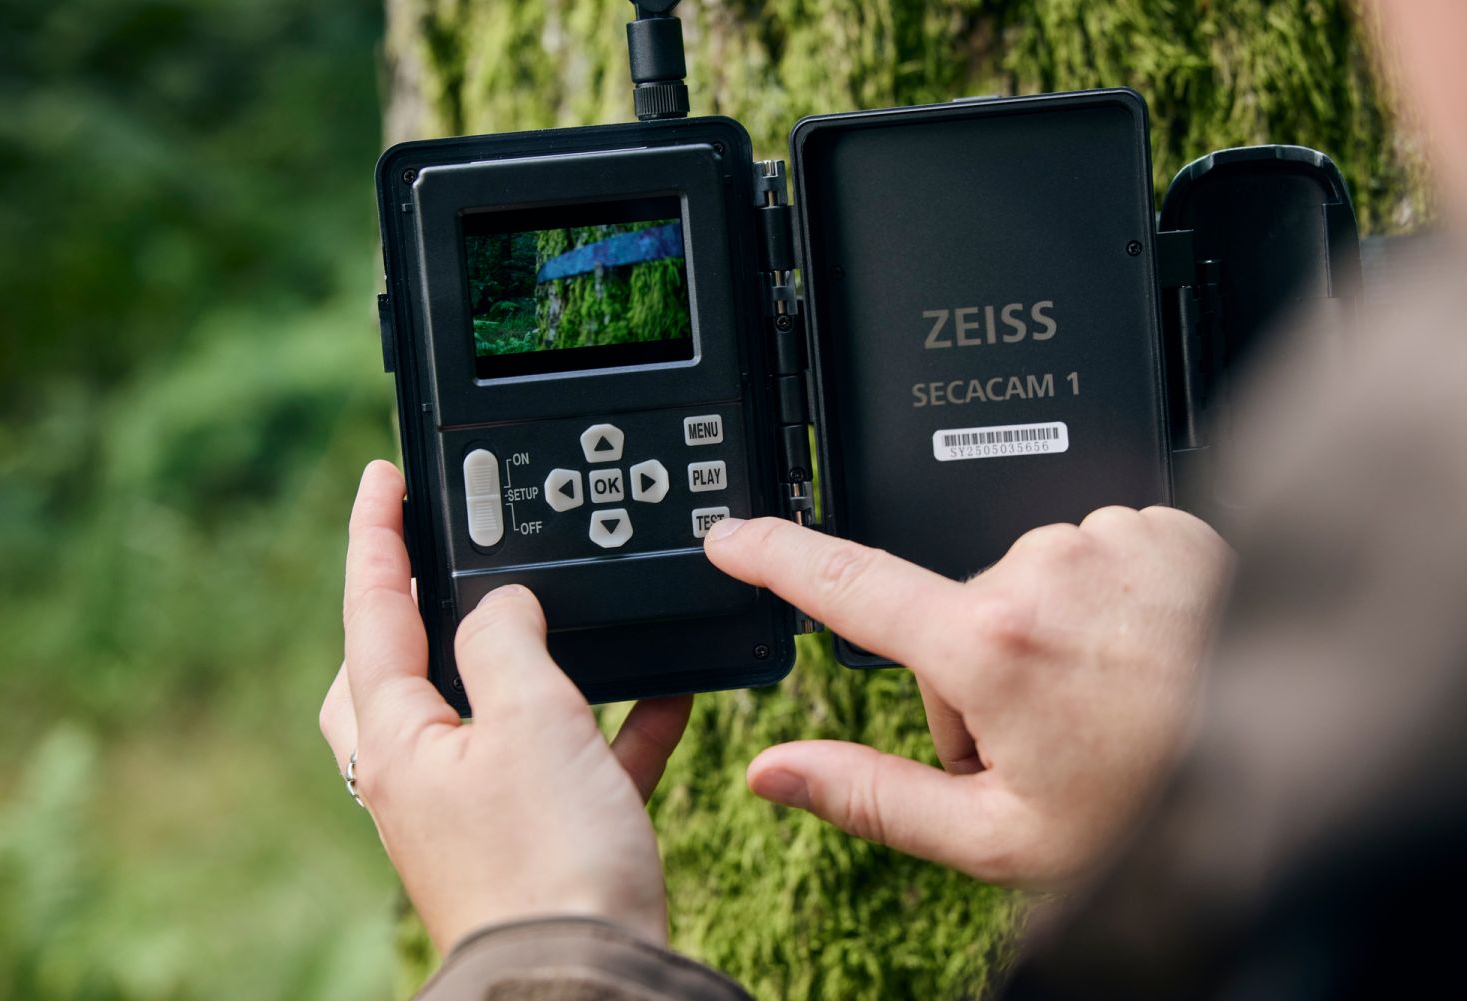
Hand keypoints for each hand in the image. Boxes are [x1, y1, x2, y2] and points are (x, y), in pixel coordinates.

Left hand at [319, 461, 690, 950]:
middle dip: (413, 611)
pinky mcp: (542, 841)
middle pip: (397, 672)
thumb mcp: (529, 721)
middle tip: (439, 561)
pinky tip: (663, 692)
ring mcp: (479, 812)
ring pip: (488, 714)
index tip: (381, 477)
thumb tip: (501, 604)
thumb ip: (508, 640)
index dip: (376, 535)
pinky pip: (571, 761)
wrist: (590, 981)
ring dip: (526, 663)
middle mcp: (424, 777)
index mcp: (399, 741)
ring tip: (561, 615)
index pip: (372, 612)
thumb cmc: (548, 863)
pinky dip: (608, 722)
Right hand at [705, 507, 1230, 889]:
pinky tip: (1144, 655)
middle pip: (955, 613)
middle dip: (978, 674)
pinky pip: (1094, 558)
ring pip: (1028, 585)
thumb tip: (774, 771)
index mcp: (991, 645)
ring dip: (1048, 639)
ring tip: (1110, 701)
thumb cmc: (1160, 813)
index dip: (775, 555)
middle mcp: (1046, 571)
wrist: (1296, 777)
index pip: (849, 584)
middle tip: (1048, 738)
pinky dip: (1104, 605)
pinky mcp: (1161, 528)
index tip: (730, 532)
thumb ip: (867, 795)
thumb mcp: (996, 836)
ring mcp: (1110, 541)